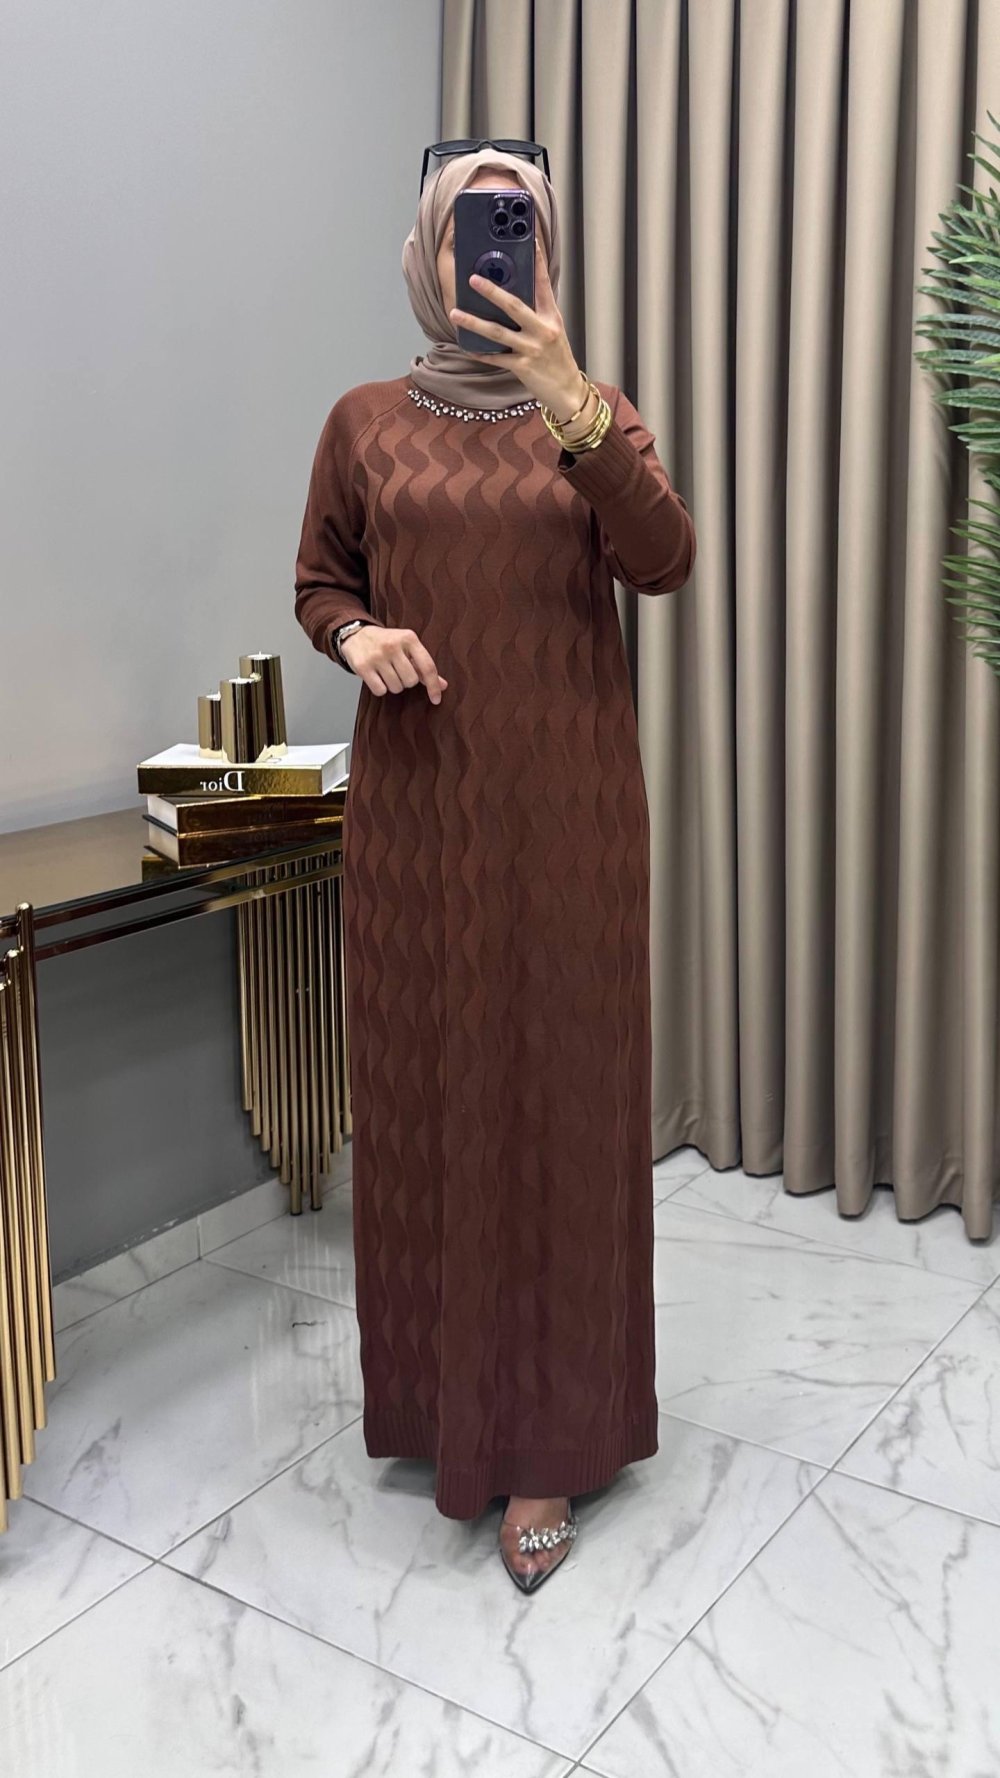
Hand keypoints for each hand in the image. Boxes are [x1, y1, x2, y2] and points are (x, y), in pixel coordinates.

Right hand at [340, 624, 447, 704]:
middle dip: (406, 681)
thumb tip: (443, 685)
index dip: (434, 686)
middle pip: (411, 681)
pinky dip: (380, 688)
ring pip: (396, 687)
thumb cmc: (387, 643)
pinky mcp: (363, 666)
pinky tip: (376, 677)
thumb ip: (424, 666)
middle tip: (398, 672)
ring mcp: (377, 655)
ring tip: (386, 672)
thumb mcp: (408, 648)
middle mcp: (393, 645)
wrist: (356, 634)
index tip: (436, 699)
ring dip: (393, 685)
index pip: (427, 667)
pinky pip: (380, 690)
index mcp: (409, 638)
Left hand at [449, 236, 590, 418]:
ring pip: (498, 333)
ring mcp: (532, 349)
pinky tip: (467, 346)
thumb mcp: (553, 332)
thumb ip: (536, 314)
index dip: (537, 261)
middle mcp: (543, 330)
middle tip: (473, 279)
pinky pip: (496, 358)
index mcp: (552, 317)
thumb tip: (511, 298)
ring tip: (455, 313)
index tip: (529, 239)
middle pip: (514, 306)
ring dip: (474, 322)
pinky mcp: (523, 368)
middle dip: (492, 292)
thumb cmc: (558, 359)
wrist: (567, 391)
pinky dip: (481, 352)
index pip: (543, 284)